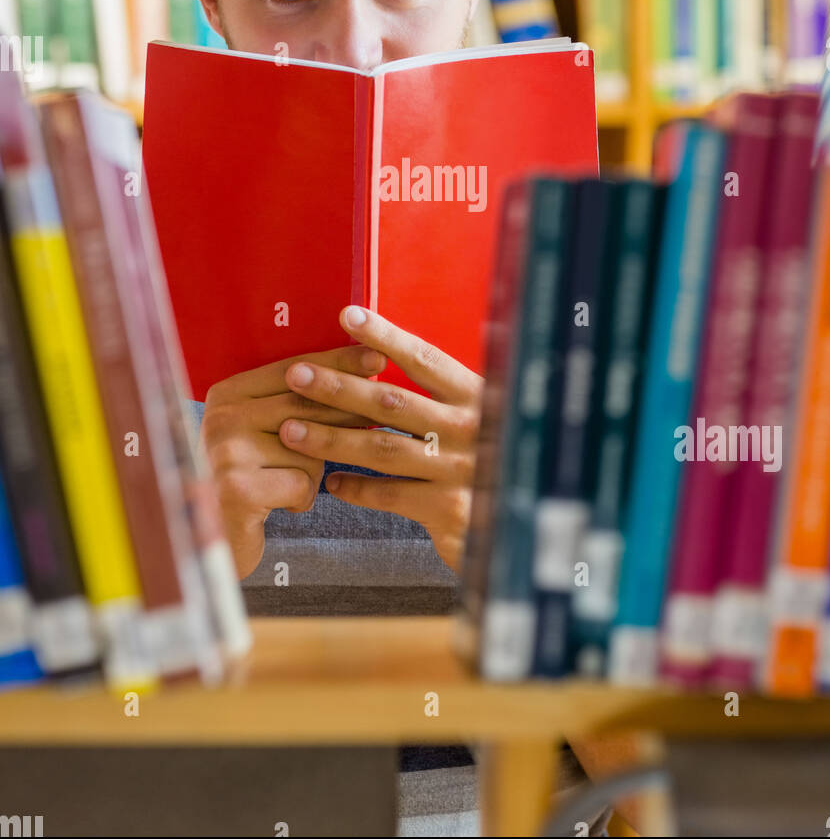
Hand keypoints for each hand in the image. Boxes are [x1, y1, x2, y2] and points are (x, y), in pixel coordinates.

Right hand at [201, 344, 385, 578]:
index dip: (339, 363)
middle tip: (381, 414)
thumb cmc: (250, 482)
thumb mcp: (261, 435)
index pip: (294, 368)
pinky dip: (303, 498)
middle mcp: (222, 416)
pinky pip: (302, 483)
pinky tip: (284, 505)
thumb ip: (295, 405)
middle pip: (305, 403)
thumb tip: (361, 375)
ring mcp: (227, 451)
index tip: (378, 357)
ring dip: (313, 470)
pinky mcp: (238, 488)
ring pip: (309, 447)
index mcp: (227, 393)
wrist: (213, 542)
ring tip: (290, 482)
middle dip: (349, 410)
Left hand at [278, 306, 483, 572]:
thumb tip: (389, 361)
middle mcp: (468, 428)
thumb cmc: (495, 462)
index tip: (348, 316)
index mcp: (477, 396)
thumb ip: (447, 397)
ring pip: (381, 448)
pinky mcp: (450, 510)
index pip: (424, 358)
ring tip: (293, 430)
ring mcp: (459, 470)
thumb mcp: (485, 418)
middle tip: (297, 374)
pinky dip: (357, 488)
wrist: (527, 522)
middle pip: (391, 402)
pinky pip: (391, 494)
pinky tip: (332, 483)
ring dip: (332, 438)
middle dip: (338, 386)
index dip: (384, 336)